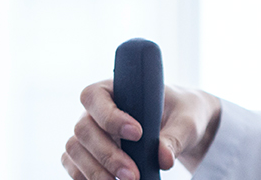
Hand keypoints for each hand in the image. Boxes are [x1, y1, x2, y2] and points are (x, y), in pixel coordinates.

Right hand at [62, 80, 221, 179]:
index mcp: (115, 89)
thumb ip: (175, 138)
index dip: (109, 116)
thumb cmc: (181, 114)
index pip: (94, 96)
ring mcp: (90, 134)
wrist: (180, 128)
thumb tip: (163, 159)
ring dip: (95, 171)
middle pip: (83, 129)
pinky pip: (75, 167)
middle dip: (106, 154)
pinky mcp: (89, 156)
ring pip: (75, 150)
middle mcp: (95, 111)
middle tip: (133, 175)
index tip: (137, 134)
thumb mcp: (186, 121)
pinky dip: (87, 178)